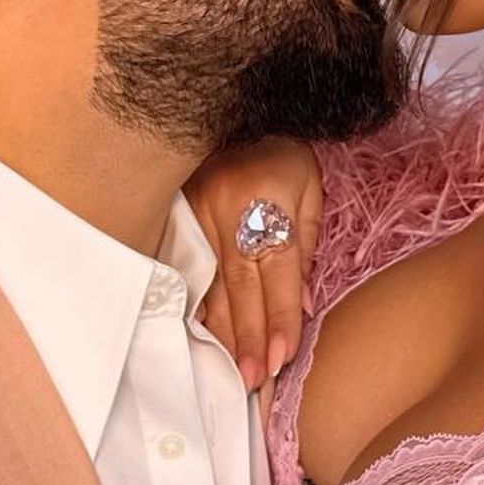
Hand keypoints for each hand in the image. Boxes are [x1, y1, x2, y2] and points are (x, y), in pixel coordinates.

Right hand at [187, 139, 322, 391]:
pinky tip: (201, 338)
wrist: (230, 103)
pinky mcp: (174, 220)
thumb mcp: (308, 187)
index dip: (280, 318)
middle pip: (241, 288)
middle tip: (256, 381)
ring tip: (233, 372)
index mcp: (265, 201)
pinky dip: (196, 308)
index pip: (276, 272)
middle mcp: (226, 213)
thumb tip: (304, 304)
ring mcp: (194, 217)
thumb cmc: (279, 149)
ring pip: (210, 286)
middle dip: (250, 338)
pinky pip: (187, 272)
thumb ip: (307, 243)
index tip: (283, 358)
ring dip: (223, 333)